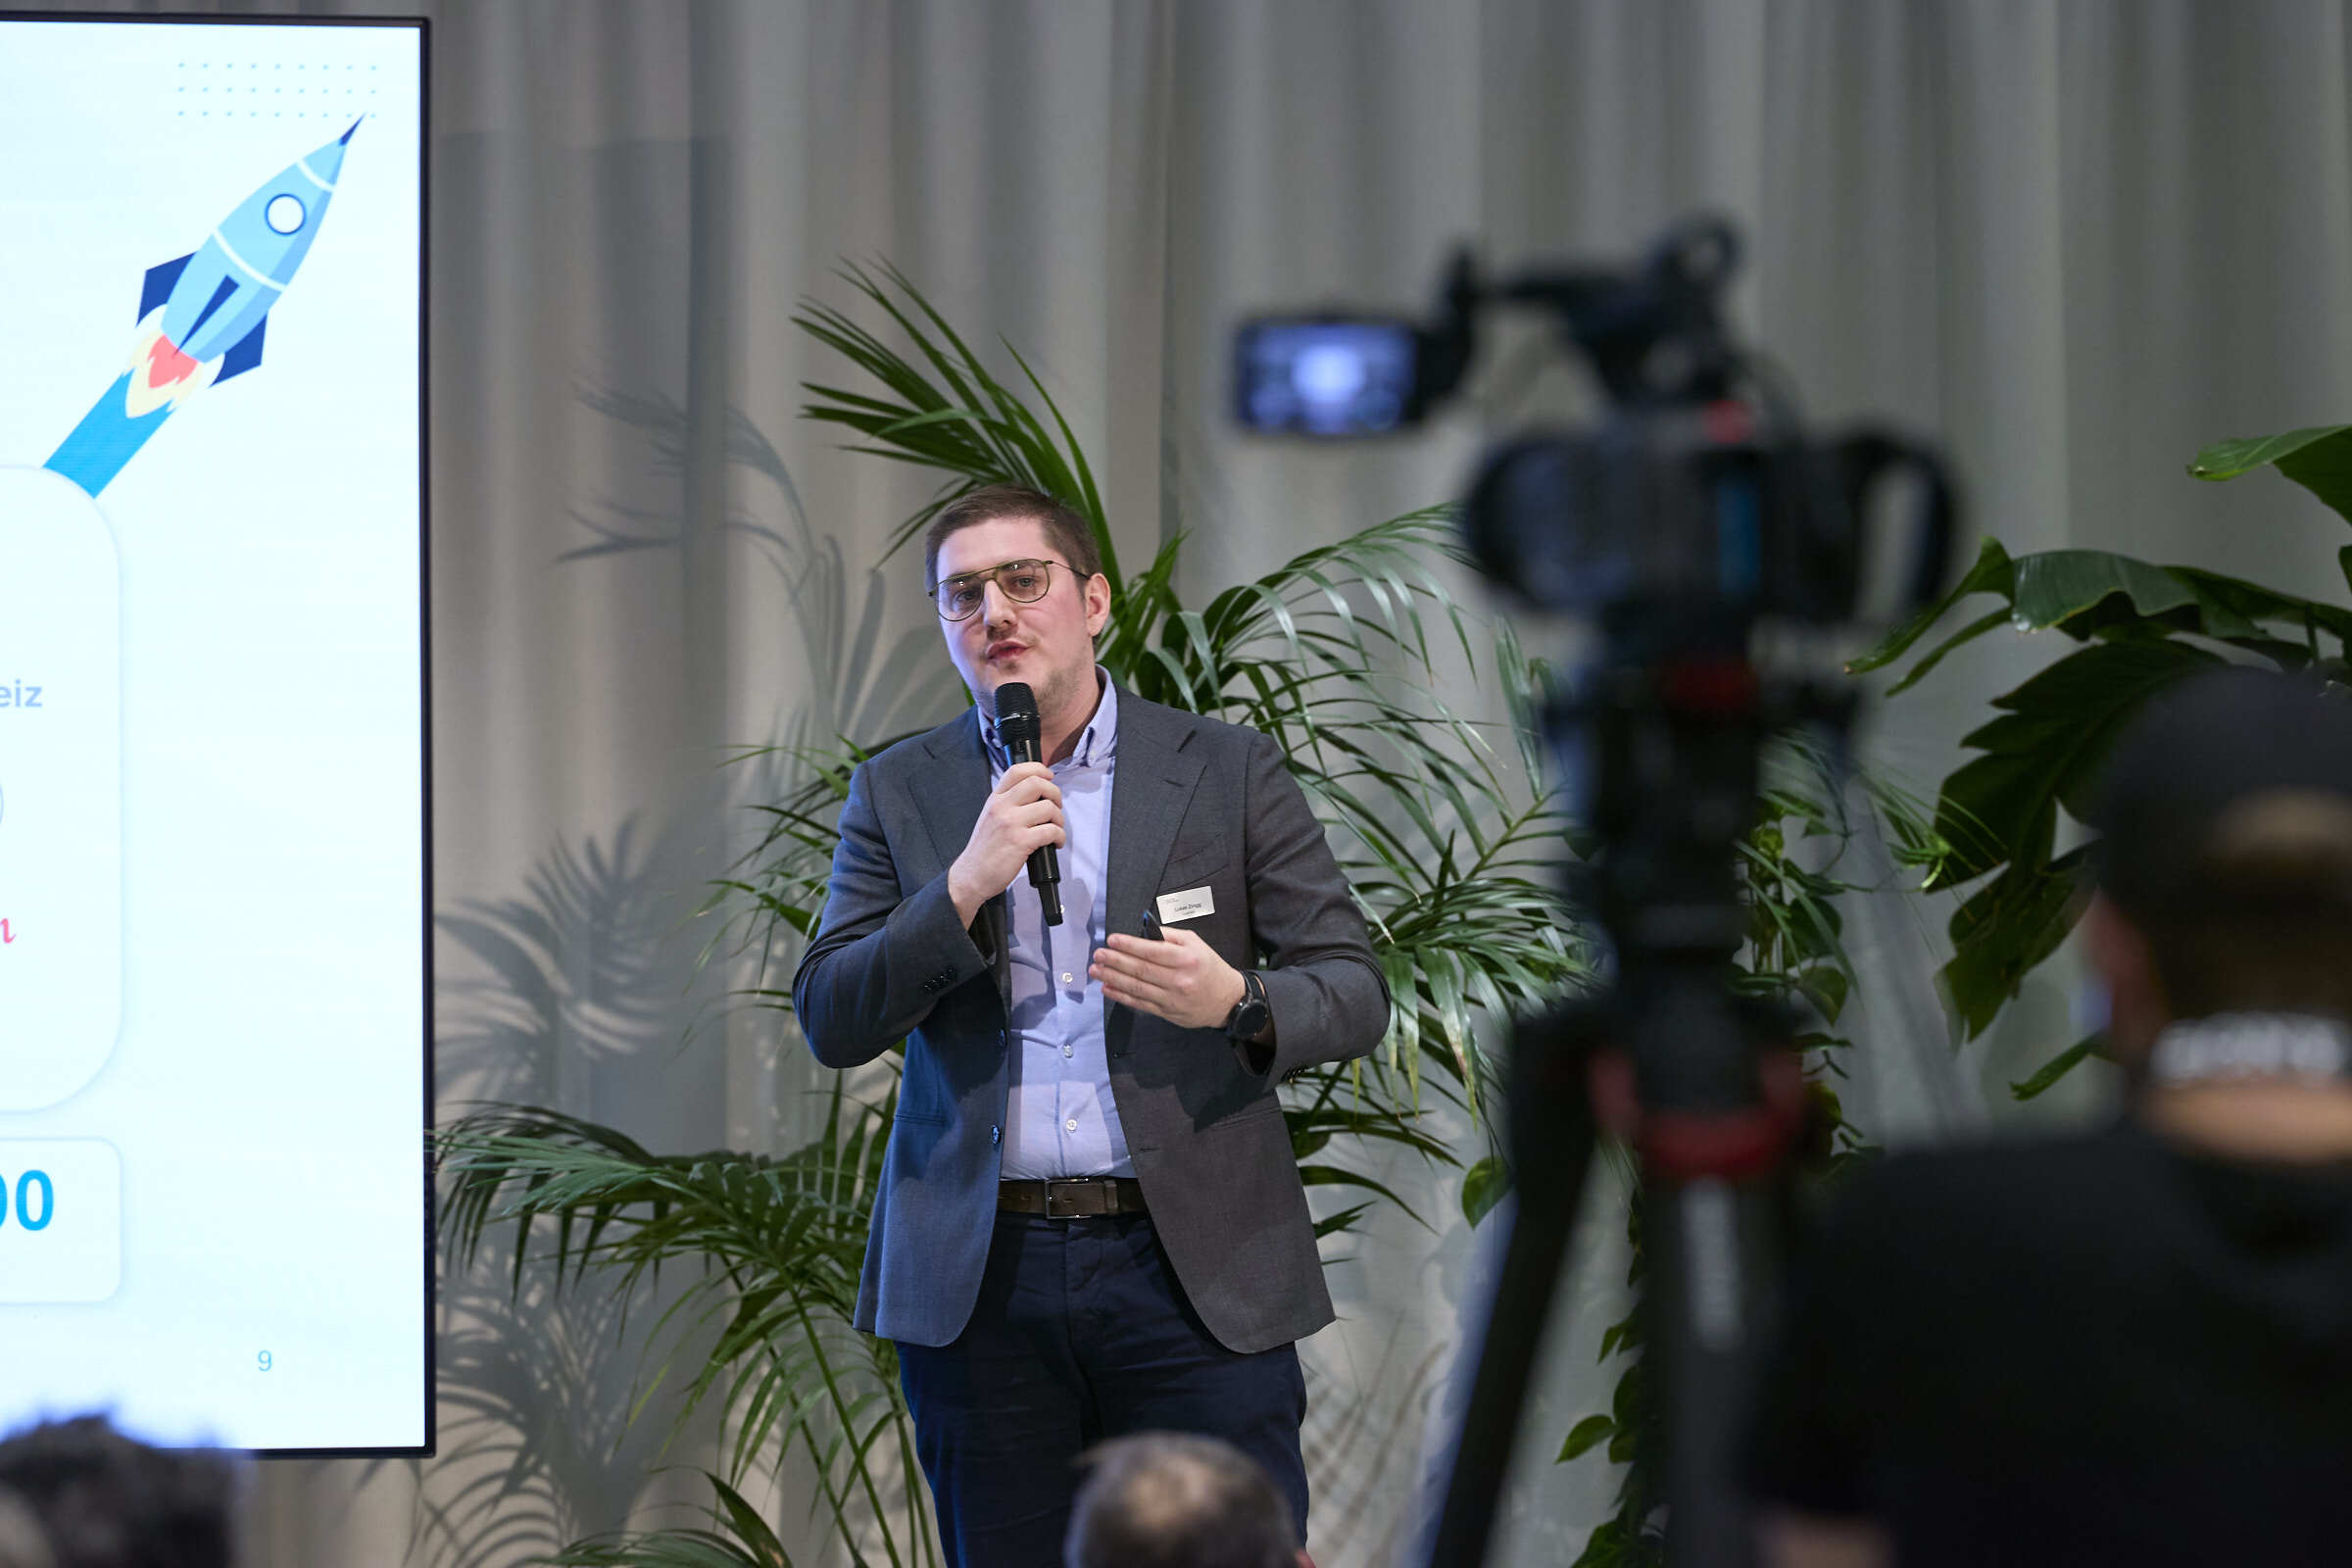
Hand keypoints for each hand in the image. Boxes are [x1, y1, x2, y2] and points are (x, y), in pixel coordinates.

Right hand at [947, 762, 1063, 923]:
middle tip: (1056, 806)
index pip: (1017, 770)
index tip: (1049, 777)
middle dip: (1055, 793)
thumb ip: (1008, 803)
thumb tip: (1037, 795)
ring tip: (1056, 829)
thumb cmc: (984, 850)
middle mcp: (1001, 807)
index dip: (1039, 769)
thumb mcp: (990, 817)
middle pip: (1037, 783)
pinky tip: (1055, 843)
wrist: (971, 875)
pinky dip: (1059, 836)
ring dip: (1059, 819)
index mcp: (995, 799)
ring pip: (1048, 807)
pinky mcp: (1020, 842)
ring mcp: (1011, 823)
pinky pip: (1051, 830)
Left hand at [1091, 928, 1246, 1030]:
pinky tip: (1107, 988)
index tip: (1112, 940)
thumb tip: (1143, 932)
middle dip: (1115, 961)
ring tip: (1096, 970)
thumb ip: (1170, 936)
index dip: (1129, 945)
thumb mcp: (1195, 943)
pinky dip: (1121, 996)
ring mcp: (1171, 998)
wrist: (1227, 1000)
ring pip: (1137, 988)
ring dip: (1113, 978)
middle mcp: (1179, 979)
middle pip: (1141, 970)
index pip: (1152, 951)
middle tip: (1098, 955)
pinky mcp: (1167, 1012)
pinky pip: (1140, 1003)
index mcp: (1186, 959)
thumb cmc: (1209, 967)